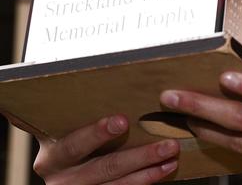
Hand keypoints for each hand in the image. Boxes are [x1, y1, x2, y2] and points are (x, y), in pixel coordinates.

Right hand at [33, 115, 179, 184]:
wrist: (48, 182)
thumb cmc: (59, 146)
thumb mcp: (58, 134)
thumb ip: (75, 121)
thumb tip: (105, 87)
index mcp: (53, 156)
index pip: (74, 145)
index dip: (97, 134)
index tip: (122, 121)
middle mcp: (62, 178)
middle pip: (105, 167)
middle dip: (140, 156)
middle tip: (168, 144)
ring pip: (117, 184)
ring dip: (149, 170)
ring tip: (172, 156)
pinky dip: (144, 180)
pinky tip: (162, 169)